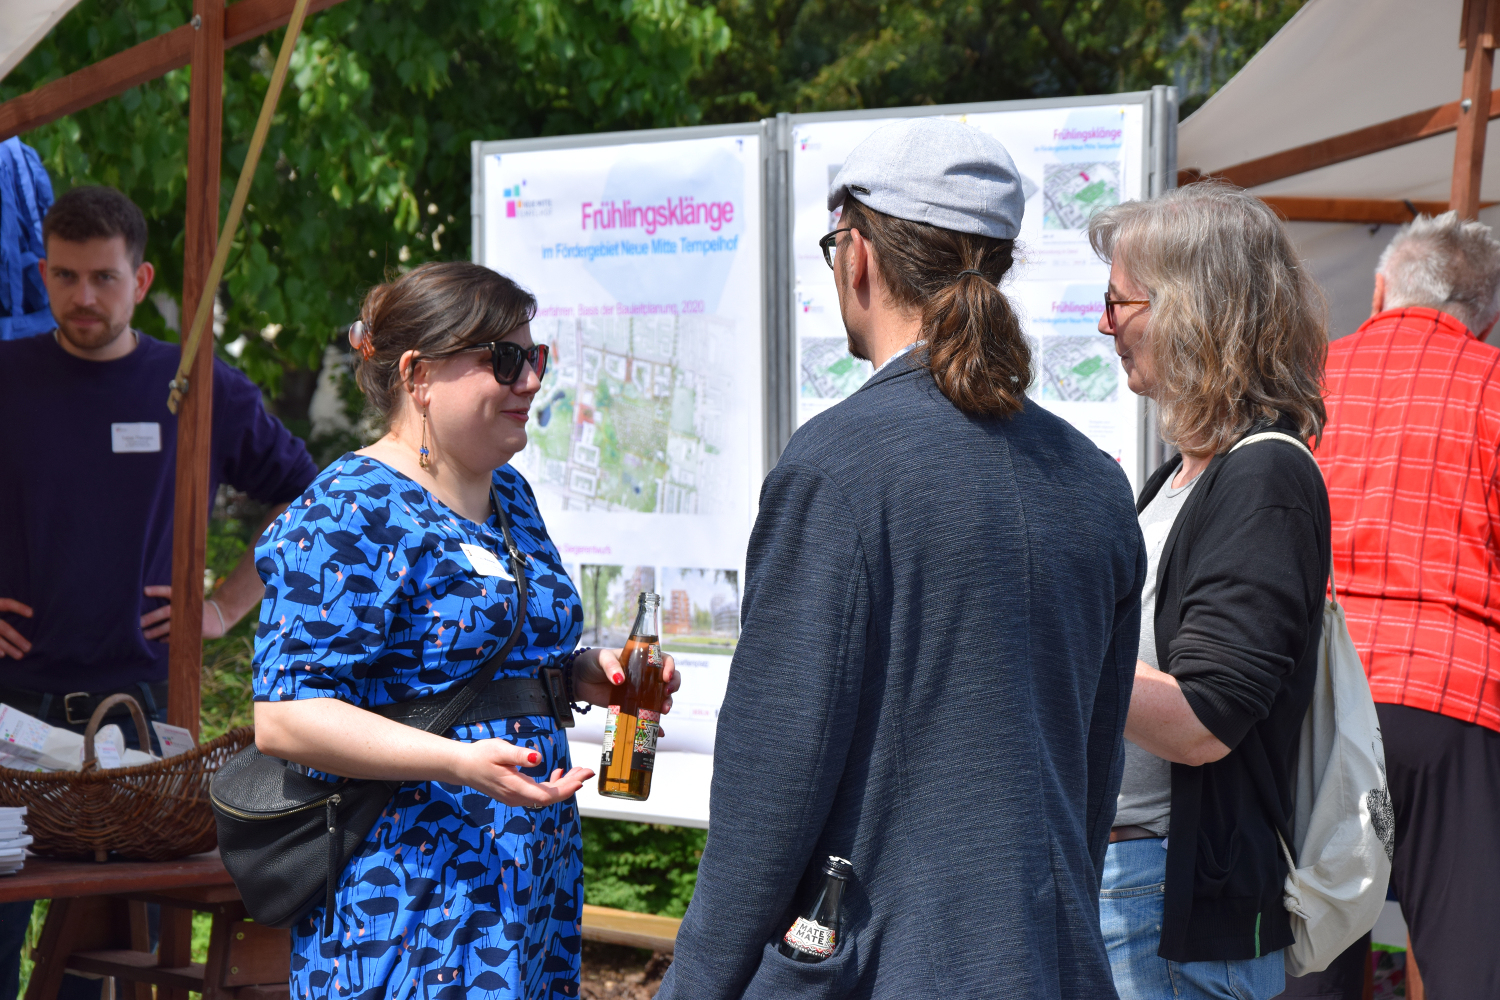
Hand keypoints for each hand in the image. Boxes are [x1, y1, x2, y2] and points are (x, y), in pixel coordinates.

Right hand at [0, 600, 32, 659]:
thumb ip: (2, 608)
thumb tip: (28, 613)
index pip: (5, 604)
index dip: (18, 607)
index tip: (32, 613)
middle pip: (2, 627)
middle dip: (16, 638)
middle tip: (29, 648)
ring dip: (7, 648)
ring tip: (20, 656)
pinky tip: (2, 655)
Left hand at [140, 586, 227, 641]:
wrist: (219, 618)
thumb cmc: (197, 609)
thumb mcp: (190, 601)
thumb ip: (175, 602)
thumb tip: (151, 609)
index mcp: (184, 598)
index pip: (169, 592)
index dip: (157, 590)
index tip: (144, 591)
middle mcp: (186, 608)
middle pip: (166, 611)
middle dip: (151, 617)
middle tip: (139, 622)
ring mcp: (190, 620)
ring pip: (169, 626)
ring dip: (156, 631)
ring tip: (145, 635)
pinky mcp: (193, 631)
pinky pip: (175, 636)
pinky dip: (166, 638)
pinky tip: (159, 640)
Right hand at [447, 738, 593, 807]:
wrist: (462, 767)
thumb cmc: (480, 756)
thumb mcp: (499, 750)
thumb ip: (519, 755)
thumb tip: (538, 758)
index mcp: (515, 788)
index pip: (546, 795)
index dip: (566, 789)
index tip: (581, 779)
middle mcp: (517, 798)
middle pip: (550, 797)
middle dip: (571, 784)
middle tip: (588, 771)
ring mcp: (516, 798)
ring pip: (546, 796)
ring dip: (563, 784)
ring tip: (578, 771)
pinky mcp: (516, 794)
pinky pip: (539, 793)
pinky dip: (552, 784)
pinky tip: (557, 771)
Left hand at [572, 647, 679, 720]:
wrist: (577, 681)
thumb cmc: (591, 663)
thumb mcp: (601, 658)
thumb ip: (611, 665)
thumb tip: (620, 679)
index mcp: (641, 660)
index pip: (663, 660)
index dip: (669, 666)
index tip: (665, 676)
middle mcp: (644, 676)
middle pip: (668, 680)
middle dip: (673, 686)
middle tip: (666, 694)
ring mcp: (640, 692)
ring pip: (662, 698)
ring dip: (667, 704)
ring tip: (663, 711)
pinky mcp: (631, 707)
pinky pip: (647, 716)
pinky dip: (656, 725)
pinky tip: (659, 732)